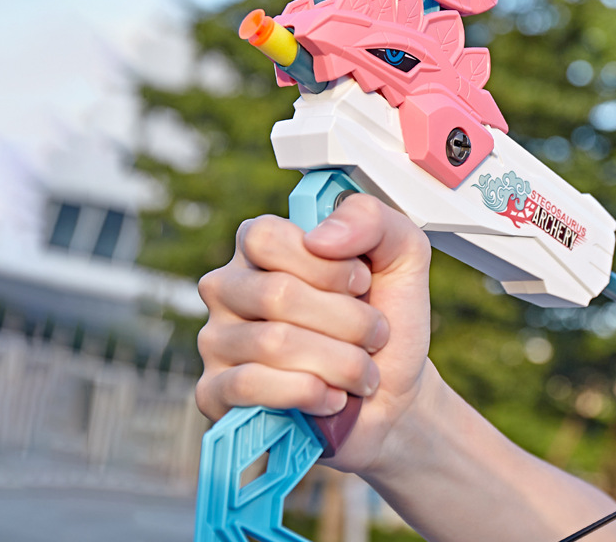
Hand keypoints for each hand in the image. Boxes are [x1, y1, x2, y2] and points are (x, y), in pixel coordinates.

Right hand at [195, 194, 432, 473]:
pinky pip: (251, 386)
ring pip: (273, 343)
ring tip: (362, 371)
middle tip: (375, 335)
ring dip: (340, 362)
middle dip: (347, 321)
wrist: (394, 394)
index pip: (266, 238)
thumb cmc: (388, 316)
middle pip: (276, 293)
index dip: (326, 265)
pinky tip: (331, 396)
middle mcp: (230, 287)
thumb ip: (369, 219)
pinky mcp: (215, 393)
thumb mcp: (401, 252)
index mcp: (261, 245)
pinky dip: (308, 393)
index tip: (362, 282)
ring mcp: (217, 340)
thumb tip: (318, 238)